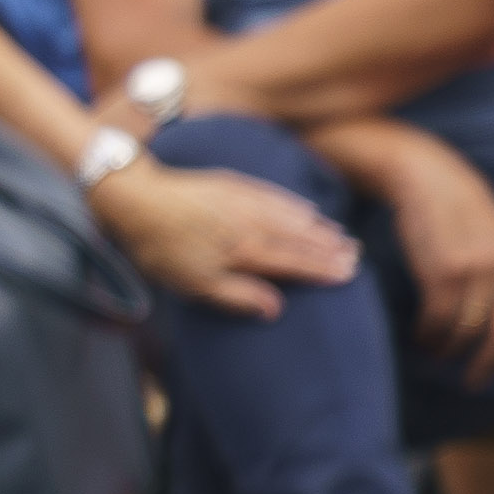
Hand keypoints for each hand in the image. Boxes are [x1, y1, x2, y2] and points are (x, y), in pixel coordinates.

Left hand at [88, 160, 365, 319]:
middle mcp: (252, 223)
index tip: (348, 274)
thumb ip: (236, 296)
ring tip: (341, 235)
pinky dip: (295, 204)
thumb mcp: (193, 283)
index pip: (294, 261)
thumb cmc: (161, 248)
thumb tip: (275, 309)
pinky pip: (275, 195)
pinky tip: (307, 208)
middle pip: (300, 237)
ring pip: (292, 215)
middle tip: (356, 255)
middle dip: (329, 248)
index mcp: (245, 250)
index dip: (322, 268)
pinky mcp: (233, 184)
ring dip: (319, 226)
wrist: (137, 197)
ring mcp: (244, 200)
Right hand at [378, 138, 493, 393]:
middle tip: (472, 380)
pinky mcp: (442, 270)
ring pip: (469, 329)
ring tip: (439, 353)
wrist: (428, 179)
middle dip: (489, 364)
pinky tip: (422, 336)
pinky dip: (429, 334)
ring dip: (451, 349)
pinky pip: (439, 318)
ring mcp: (475, 269)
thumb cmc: (460, 214)